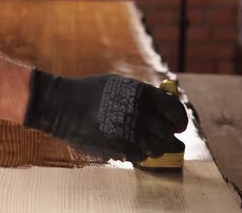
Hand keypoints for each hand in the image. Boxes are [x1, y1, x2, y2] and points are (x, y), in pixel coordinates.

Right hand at [23, 69, 187, 162]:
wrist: (63, 107)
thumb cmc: (89, 92)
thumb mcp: (120, 85)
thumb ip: (143, 96)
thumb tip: (164, 108)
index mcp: (143, 94)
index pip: (175, 111)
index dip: (178, 119)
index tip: (175, 123)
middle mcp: (142, 115)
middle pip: (169, 132)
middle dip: (166, 134)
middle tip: (160, 135)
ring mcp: (132, 134)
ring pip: (158, 148)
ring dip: (154, 146)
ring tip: (143, 141)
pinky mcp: (122, 150)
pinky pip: (141, 157)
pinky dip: (138, 153)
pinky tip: (128, 144)